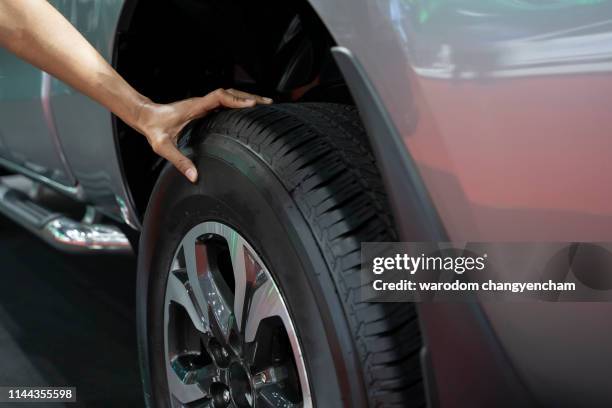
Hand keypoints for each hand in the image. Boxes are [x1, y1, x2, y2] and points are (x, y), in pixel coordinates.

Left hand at [135, 88, 271, 181]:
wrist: (146, 117)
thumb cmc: (154, 129)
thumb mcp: (163, 147)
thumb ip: (178, 161)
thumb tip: (194, 176)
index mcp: (195, 107)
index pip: (219, 97)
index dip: (236, 100)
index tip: (251, 105)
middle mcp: (202, 103)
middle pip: (230, 93)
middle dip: (250, 97)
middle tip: (268, 104)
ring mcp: (204, 105)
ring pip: (230, 96)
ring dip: (247, 98)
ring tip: (266, 105)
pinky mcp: (205, 108)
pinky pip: (226, 103)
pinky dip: (240, 103)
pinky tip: (249, 110)